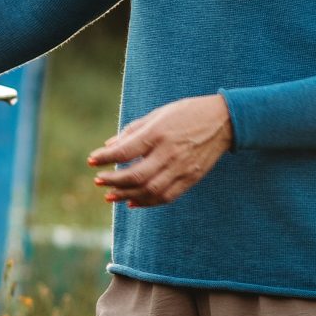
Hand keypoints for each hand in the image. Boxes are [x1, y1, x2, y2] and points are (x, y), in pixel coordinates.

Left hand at [89, 95, 233, 206]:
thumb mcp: (158, 114)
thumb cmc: (187, 113)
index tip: (91, 161)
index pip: (125, 151)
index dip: (104, 158)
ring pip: (149, 190)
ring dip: (126, 195)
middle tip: (99, 180)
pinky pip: (166, 197)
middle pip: (135, 175)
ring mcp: (181, 168)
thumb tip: (109, 145)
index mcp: (159, 133)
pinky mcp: (191, 179)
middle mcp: (169, 153)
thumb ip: (133, 130)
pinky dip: (147, 202)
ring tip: (110, 195)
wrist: (224, 121)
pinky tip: (132, 201)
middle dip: (113, 180)